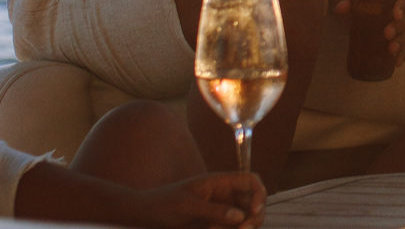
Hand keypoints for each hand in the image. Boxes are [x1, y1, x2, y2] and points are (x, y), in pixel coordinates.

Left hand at [133, 171, 264, 228]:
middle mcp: (224, 194)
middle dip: (254, 216)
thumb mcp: (188, 208)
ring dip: (243, 226)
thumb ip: (214, 211)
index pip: (251, 180)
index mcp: (219, 182)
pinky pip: (232, 227)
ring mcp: (221, 208)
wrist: (145, 214)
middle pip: (253, 201)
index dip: (259, 194)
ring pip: (245, 217)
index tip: (254, 212)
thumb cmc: (163, 205)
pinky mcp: (215, 222)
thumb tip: (240, 216)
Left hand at [330, 0, 404, 66]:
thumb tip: (339, 9)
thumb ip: (347, 0)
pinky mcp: (398, 36)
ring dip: (402, 41)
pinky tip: (396, 62)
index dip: (402, 5)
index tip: (395, 15)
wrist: (355, 2)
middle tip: (386, 34)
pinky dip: (403, 54)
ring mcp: (401, 22)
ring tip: (391, 50)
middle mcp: (401, 6)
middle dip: (399, 26)